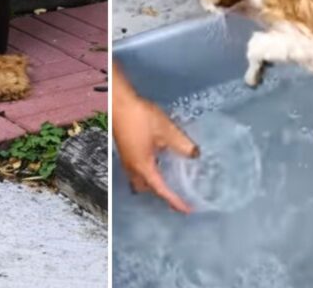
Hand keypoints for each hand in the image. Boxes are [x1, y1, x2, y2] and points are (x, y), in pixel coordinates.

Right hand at [113, 94, 199, 213]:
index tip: (187, 209)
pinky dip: (147, 171)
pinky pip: (136, 169)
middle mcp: (132, 167)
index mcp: (143, 167)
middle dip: (160, 193)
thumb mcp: (166, 130)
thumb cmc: (140, 117)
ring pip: (138, 179)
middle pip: (146, 188)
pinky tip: (157, 159)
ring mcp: (126, 159)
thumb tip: (195, 155)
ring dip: (152, 182)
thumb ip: (182, 144)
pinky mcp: (125, 150)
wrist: (117, 102)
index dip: (174, 201)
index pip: (161, 190)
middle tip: (176, 192)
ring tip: (168, 177)